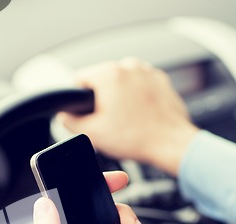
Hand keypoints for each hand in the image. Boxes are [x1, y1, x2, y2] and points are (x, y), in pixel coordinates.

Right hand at [58, 58, 198, 176]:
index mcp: (109, 74)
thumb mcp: (93, 134)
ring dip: (120, 100)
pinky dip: (137, 101)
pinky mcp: (160, 81)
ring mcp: (147, 72)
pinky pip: (140, 88)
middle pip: (102, 82)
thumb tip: (64, 114)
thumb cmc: (137, 139)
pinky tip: (140, 118)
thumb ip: (70, 121)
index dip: (78, 100)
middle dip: (102, 101)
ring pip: (122, 85)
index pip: (79, 79)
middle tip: (110, 124)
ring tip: (127, 122)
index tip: (86, 115)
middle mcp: (129, 66)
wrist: (171, 144)